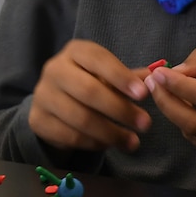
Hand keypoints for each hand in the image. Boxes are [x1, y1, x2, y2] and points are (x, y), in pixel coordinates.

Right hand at [30, 40, 154, 153]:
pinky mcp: (38, 120)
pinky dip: (94, 143)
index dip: (121, 77)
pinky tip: (109, 145)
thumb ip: (131, 78)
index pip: (99, 60)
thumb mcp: (107, 75)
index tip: (143, 95)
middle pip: (89, 91)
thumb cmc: (88, 83)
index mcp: (75, 52)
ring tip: (133, 142)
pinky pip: (70, 136)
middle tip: (146, 125)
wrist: (51, 103)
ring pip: (81, 118)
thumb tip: (157, 77)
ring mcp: (43, 95)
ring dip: (111, 133)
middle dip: (120, 110)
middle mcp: (54, 69)